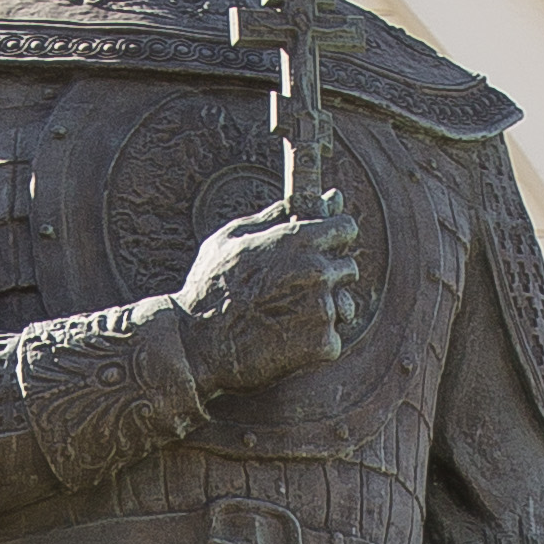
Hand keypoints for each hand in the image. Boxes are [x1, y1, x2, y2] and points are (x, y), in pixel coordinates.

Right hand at [173, 193, 359, 392]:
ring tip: (285, 321)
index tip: (324, 249)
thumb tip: (307, 198)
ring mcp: (323, 309)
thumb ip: (274, 216)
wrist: (195, 344)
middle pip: (349, 268)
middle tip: (295, 293)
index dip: (334, 238)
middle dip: (329, 277)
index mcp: (298, 240)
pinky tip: (285, 343)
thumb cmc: (208, 287)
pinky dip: (315, 345)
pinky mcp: (324, 344)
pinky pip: (334, 340)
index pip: (345, 228)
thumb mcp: (230, 238)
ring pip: (342, 306)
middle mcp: (317, 271)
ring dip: (322, 313)